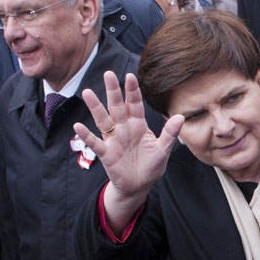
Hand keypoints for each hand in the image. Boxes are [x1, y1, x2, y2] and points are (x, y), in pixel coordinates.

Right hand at [73, 71, 182, 231]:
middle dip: (113, 91)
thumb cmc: (151, 165)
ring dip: (95, 107)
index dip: (132, 91)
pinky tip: (78, 126)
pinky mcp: (106, 153)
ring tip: (87, 93)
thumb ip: (170, 133)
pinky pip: (95, 142)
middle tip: (108, 74)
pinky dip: (87, 135)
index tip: (130, 76)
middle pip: (117, 107)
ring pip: (103, 120)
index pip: (134, 104)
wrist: (139, 185)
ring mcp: (113, 139)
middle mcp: (124, 129)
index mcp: (138, 125)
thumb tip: (181, 116)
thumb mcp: (163, 149)